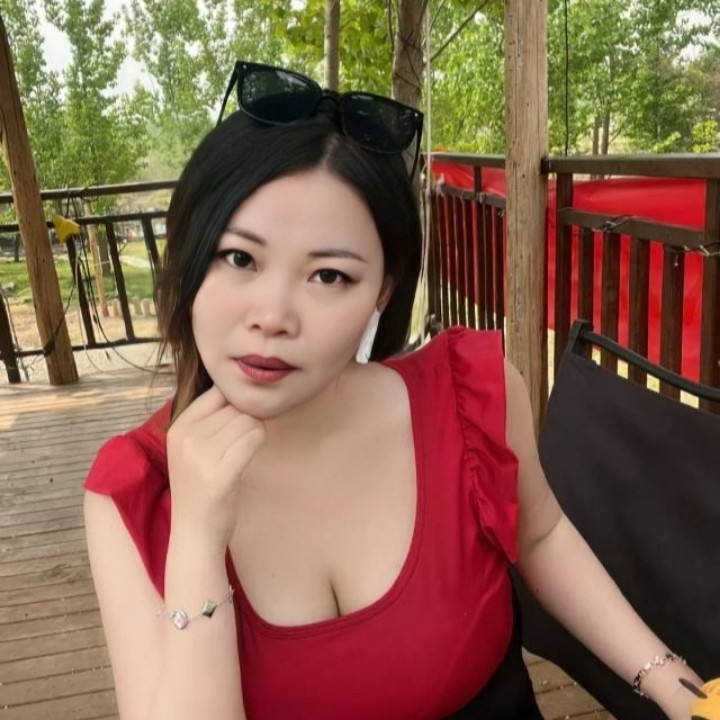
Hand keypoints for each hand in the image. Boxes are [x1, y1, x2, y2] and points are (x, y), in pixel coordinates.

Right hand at [166, 385, 265, 555]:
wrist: (194, 534)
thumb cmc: (201, 487)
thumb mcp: (193, 448)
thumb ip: (210, 419)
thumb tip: (242, 388)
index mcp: (178, 427)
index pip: (218, 392)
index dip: (236, 403)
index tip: (239, 422)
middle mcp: (186, 438)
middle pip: (237, 406)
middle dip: (249, 420)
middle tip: (243, 443)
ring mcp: (201, 456)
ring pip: (249, 420)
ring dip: (256, 433)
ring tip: (244, 453)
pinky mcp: (220, 474)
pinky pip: (253, 438)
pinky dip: (259, 442)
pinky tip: (251, 456)